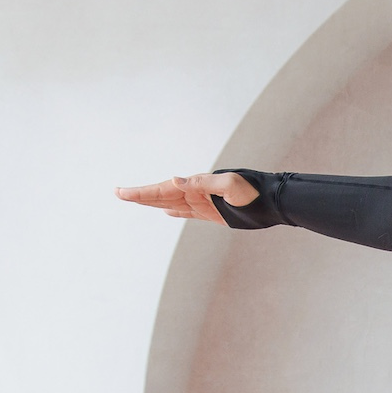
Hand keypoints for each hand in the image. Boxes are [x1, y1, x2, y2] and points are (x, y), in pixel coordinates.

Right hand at [115, 172, 259, 220]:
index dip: (142, 192)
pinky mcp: (212, 213)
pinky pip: (188, 212)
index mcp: (196, 186)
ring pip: (171, 203)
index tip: (122, 192)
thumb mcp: (230, 185)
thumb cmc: (254, 191)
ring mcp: (203, 203)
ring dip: (153, 202)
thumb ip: (204, 183)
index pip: (163, 190)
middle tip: (118, 193)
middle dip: (140, 195)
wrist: (273, 200)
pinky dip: (175, 211)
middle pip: (162, 195)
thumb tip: (175, 179)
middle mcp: (197, 193)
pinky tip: (166, 212)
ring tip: (135, 200)